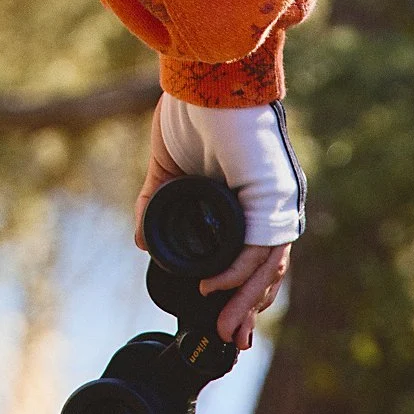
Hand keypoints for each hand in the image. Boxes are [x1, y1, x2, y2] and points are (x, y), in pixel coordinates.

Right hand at [134, 101, 289, 349]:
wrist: (202, 74)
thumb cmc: (190, 109)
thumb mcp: (167, 166)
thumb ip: (156, 201)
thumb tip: (141, 242)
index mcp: (247, 199)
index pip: (252, 257)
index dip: (238, 291)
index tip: (220, 319)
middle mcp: (267, 204)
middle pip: (265, 270)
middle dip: (246, 309)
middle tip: (228, 340)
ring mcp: (272, 200)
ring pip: (268, 266)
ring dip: (244, 301)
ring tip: (223, 329)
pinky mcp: (269, 194)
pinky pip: (259, 245)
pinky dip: (236, 270)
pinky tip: (212, 287)